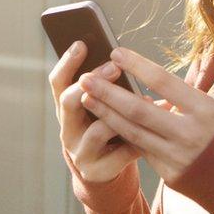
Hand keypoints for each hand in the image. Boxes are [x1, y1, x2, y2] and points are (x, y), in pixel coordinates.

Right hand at [48, 40, 169, 182]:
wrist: (104, 169)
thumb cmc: (107, 125)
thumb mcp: (102, 104)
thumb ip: (106, 85)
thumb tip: (122, 55)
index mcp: (67, 108)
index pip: (58, 82)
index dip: (67, 62)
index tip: (82, 43)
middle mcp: (67, 128)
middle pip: (68, 102)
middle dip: (94, 82)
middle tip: (114, 68)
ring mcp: (80, 151)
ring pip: (96, 130)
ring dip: (121, 114)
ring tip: (145, 100)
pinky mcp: (97, 170)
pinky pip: (119, 153)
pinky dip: (138, 140)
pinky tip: (155, 130)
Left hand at [78, 46, 213, 183]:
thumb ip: (185, 100)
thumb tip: (150, 88)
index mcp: (205, 110)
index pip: (163, 81)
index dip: (136, 66)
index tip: (116, 52)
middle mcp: (188, 133)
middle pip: (138, 109)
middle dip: (107, 92)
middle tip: (86, 77)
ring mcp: (177, 157)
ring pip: (132, 132)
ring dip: (106, 114)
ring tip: (86, 98)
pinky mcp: (170, 174)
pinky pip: (142, 150)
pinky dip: (124, 135)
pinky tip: (107, 123)